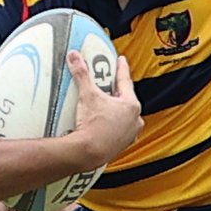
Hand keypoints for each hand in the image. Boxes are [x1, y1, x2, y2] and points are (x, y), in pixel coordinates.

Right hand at [59, 49, 142, 164]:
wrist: (88, 152)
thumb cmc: (93, 126)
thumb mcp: (87, 95)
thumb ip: (82, 74)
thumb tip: (75, 57)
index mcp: (131, 105)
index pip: (125, 81)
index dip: (122, 69)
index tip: (121, 61)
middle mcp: (134, 120)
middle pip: (126, 99)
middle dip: (117, 91)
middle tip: (109, 84)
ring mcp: (130, 134)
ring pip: (125, 116)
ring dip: (116, 110)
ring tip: (103, 106)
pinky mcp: (122, 145)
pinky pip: (119, 130)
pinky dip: (113, 125)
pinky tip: (102, 124)